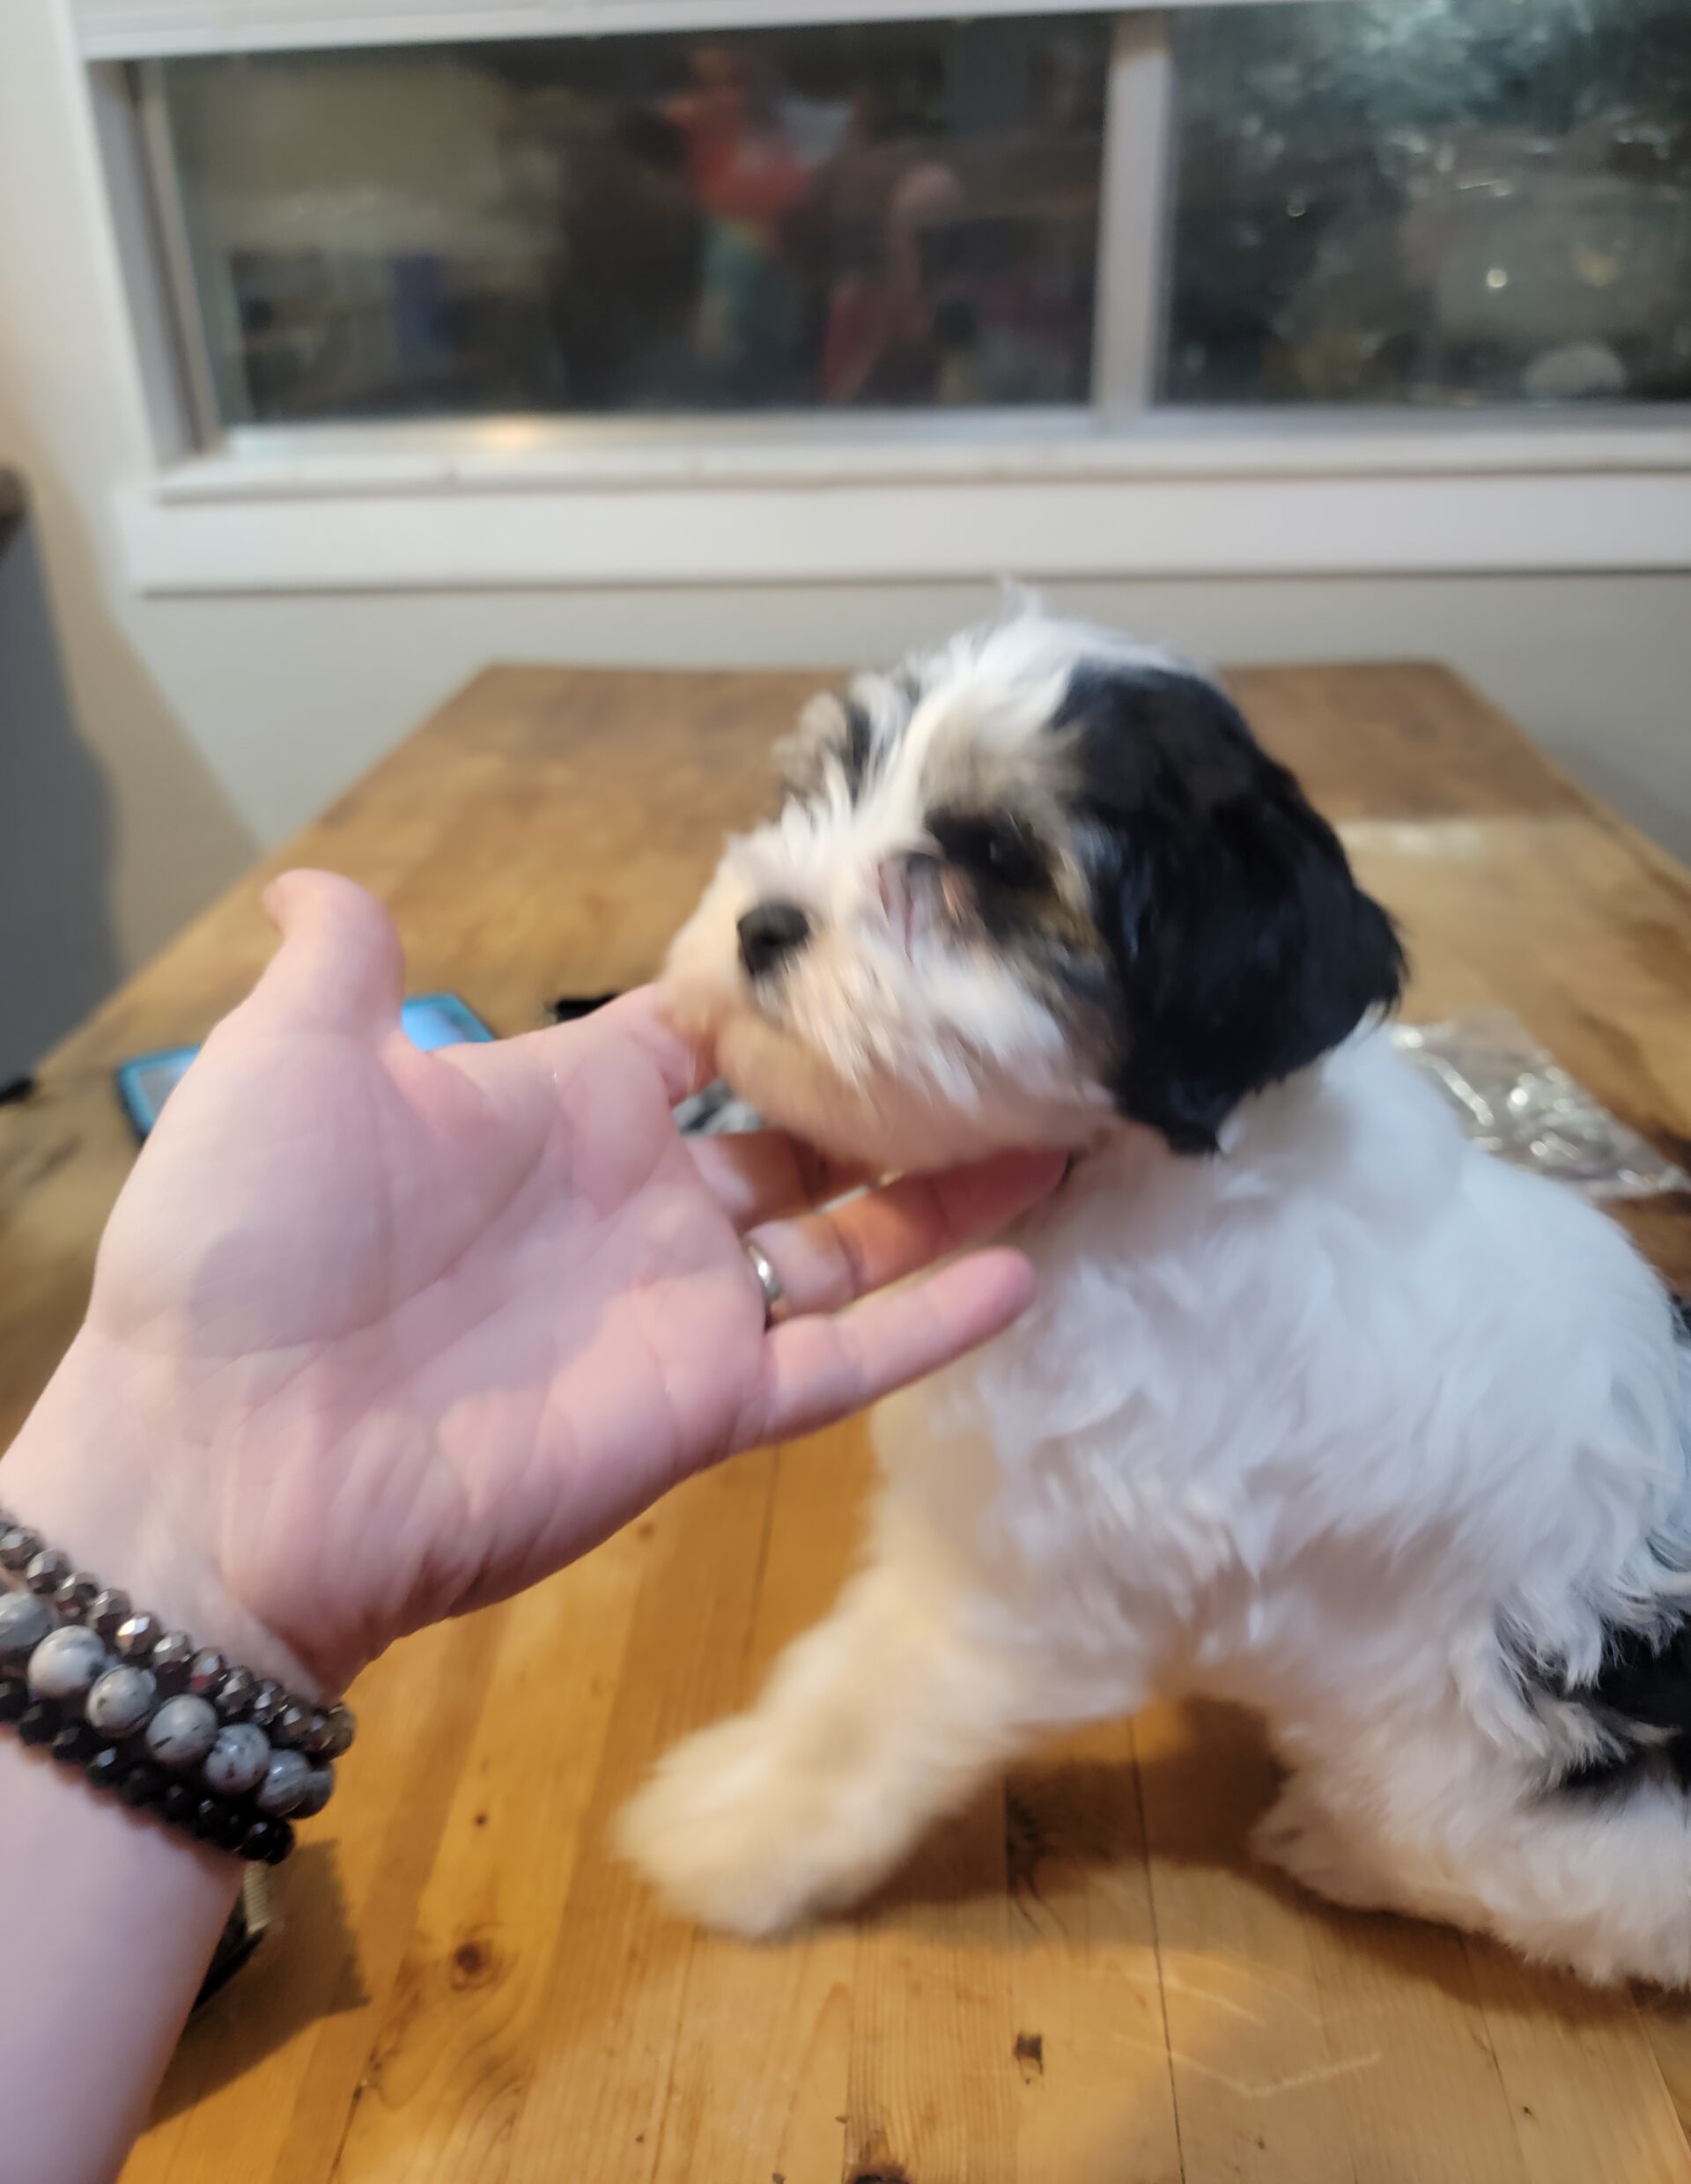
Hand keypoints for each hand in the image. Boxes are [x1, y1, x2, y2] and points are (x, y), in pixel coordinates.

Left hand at [0, 874, 1057, 1696]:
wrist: (231, 1463)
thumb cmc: (255, 1246)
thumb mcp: (283, 1065)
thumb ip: (337, 968)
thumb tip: (321, 885)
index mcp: (559, 1110)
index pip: (692, 1038)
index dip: (775, 995)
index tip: (879, 938)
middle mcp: (639, 1204)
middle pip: (798, 1138)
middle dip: (893, 1095)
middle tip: (1005, 1039)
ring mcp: (682, 1310)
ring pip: (849, 1242)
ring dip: (949, 1194)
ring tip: (1057, 1132)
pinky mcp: (707, 1407)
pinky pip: (842, 1363)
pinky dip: (932, 1323)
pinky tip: (1025, 1268)